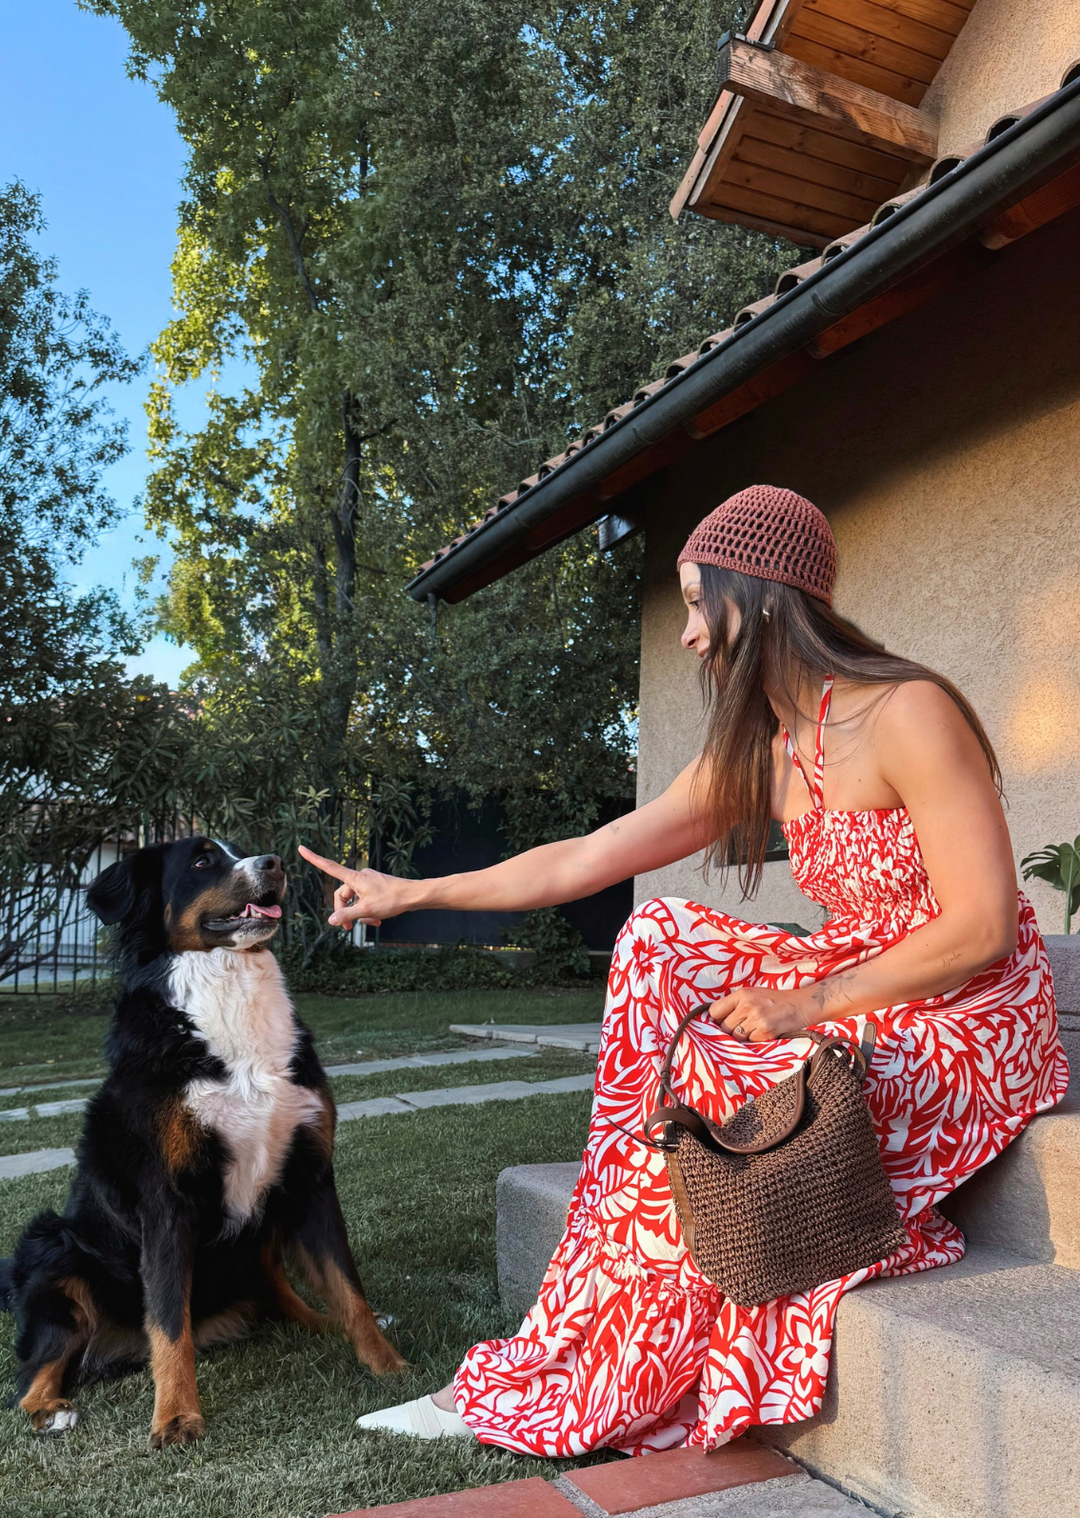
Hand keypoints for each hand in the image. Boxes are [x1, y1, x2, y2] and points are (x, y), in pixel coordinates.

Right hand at [297, 845, 413, 927]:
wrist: (414, 895)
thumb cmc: (392, 900)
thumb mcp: (367, 910)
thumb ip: (347, 915)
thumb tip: (330, 920)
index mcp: (355, 878)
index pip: (329, 866)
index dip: (314, 859)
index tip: (301, 848)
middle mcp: (360, 877)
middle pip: (343, 895)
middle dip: (346, 911)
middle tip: (349, 928)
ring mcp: (369, 881)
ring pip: (356, 899)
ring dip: (361, 913)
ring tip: (373, 922)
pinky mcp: (377, 886)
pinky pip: (366, 899)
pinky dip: (369, 910)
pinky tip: (378, 920)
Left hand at [707, 985, 815, 1041]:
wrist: (800, 1005)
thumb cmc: (775, 1000)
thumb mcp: (754, 994)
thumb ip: (736, 1003)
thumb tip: (716, 1019)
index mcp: (741, 994)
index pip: (714, 1011)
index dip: (716, 1019)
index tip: (721, 1022)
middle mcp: (747, 1006)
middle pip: (724, 1027)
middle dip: (730, 1030)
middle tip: (742, 1027)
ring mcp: (756, 1019)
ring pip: (736, 1037)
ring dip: (742, 1036)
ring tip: (753, 1029)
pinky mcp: (765, 1031)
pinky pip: (750, 1042)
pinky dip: (755, 1040)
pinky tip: (763, 1032)